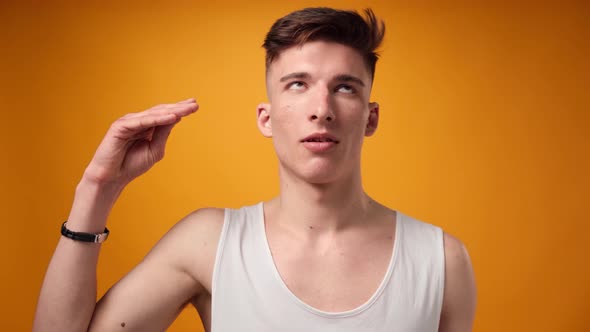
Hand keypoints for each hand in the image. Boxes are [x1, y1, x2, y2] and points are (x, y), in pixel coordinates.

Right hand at [83, 98, 197, 187]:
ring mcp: (128, 122)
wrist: (112, 178)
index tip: (194, 105)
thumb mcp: (155, 149)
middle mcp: (137, 121)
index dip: (179, 109)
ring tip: (186, 108)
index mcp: (146, 126)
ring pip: (153, 114)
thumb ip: (163, 134)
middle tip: (194, 104)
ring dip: (171, 110)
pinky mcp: (120, 126)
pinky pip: (142, 121)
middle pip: (161, 111)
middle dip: (178, 107)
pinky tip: (171, 117)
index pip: (164, 114)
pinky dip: (157, 119)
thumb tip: (176, 118)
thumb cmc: (131, 165)